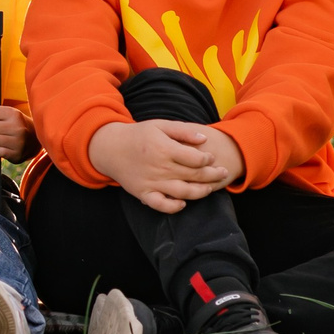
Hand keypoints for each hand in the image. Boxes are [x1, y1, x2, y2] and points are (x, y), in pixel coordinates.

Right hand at [88, 119, 229, 213]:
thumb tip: (204, 139)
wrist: (110, 148)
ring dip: (201, 192)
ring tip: (210, 188)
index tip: (212, 157)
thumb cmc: (138, 135)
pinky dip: (174, 207)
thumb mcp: (159, 125)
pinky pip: (161, 205)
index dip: (208, 159)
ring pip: (183, 193)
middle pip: (194, 176)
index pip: (195, 158)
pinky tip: (183, 203)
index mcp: (165, 149)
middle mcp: (160, 167)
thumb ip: (183, 131)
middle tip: (223, 173)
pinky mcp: (143, 193)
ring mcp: (152, 182)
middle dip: (213, 175)